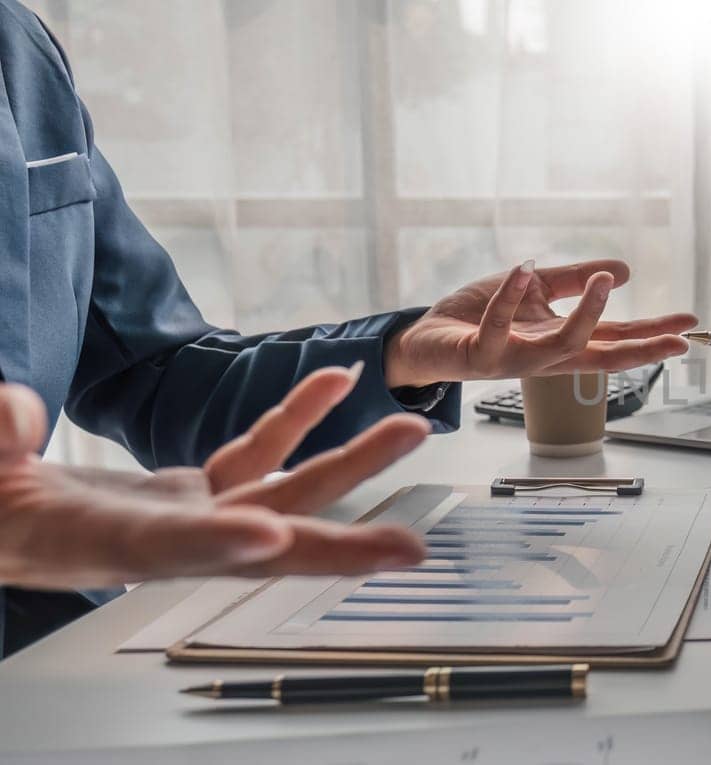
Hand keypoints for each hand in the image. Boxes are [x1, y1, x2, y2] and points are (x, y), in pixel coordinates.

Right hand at [0, 367, 430, 589]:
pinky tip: (335, 383)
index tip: (270, 538)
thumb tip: (14, 408)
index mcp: (98, 545)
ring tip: (410, 430)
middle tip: (406, 549)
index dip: (217, 544)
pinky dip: (297, 418)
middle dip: (337, 546)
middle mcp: (163, 541)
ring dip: (348, 463)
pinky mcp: (194, 492)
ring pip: (282, 493)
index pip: (163, 549)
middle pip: (260, 544)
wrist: (2, 525)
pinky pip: (256, 454)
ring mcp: (188, 518)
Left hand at [383, 259, 696, 387]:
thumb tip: (623, 273)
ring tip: (603, 281)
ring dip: (587, 314)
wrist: (427, 339)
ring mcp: (516, 360)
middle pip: (604, 357)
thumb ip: (573, 281)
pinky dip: (512, 295)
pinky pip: (501, 324)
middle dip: (643, 348)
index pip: (616, 340)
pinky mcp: (482, 353)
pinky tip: (526, 268)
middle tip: (678, 338)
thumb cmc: (478, 317)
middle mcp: (545, 358)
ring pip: (562, 346)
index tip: (688, 326)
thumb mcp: (536, 290)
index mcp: (561, 343)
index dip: (652, 334)